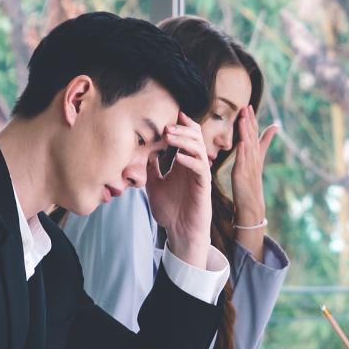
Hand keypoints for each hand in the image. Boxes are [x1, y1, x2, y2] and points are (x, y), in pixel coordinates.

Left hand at [146, 112, 210, 266]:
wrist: (179, 233)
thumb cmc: (170, 210)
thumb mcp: (155, 184)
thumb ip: (152, 167)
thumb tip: (145, 150)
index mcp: (184, 163)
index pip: (188, 137)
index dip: (183, 125)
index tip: (172, 115)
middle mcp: (194, 166)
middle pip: (196, 138)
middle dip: (183, 130)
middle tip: (167, 126)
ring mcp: (200, 175)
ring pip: (199, 150)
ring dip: (185, 141)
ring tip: (170, 137)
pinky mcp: (203, 187)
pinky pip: (200, 169)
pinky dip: (189, 160)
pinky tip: (177, 157)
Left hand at [231, 104, 277, 223]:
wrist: (251, 205)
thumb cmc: (251, 184)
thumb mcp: (256, 163)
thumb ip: (262, 145)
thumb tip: (272, 132)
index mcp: (254, 154)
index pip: (253, 134)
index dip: (252, 120)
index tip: (249, 106)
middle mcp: (253, 158)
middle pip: (252, 136)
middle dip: (250, 121)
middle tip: (247, 107)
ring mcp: (249, 167)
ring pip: (248, 146)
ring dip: (246, 132)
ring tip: (243, 119)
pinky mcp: (242, 176)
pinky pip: (243, 162)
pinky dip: (243, 152)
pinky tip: (241, 143)